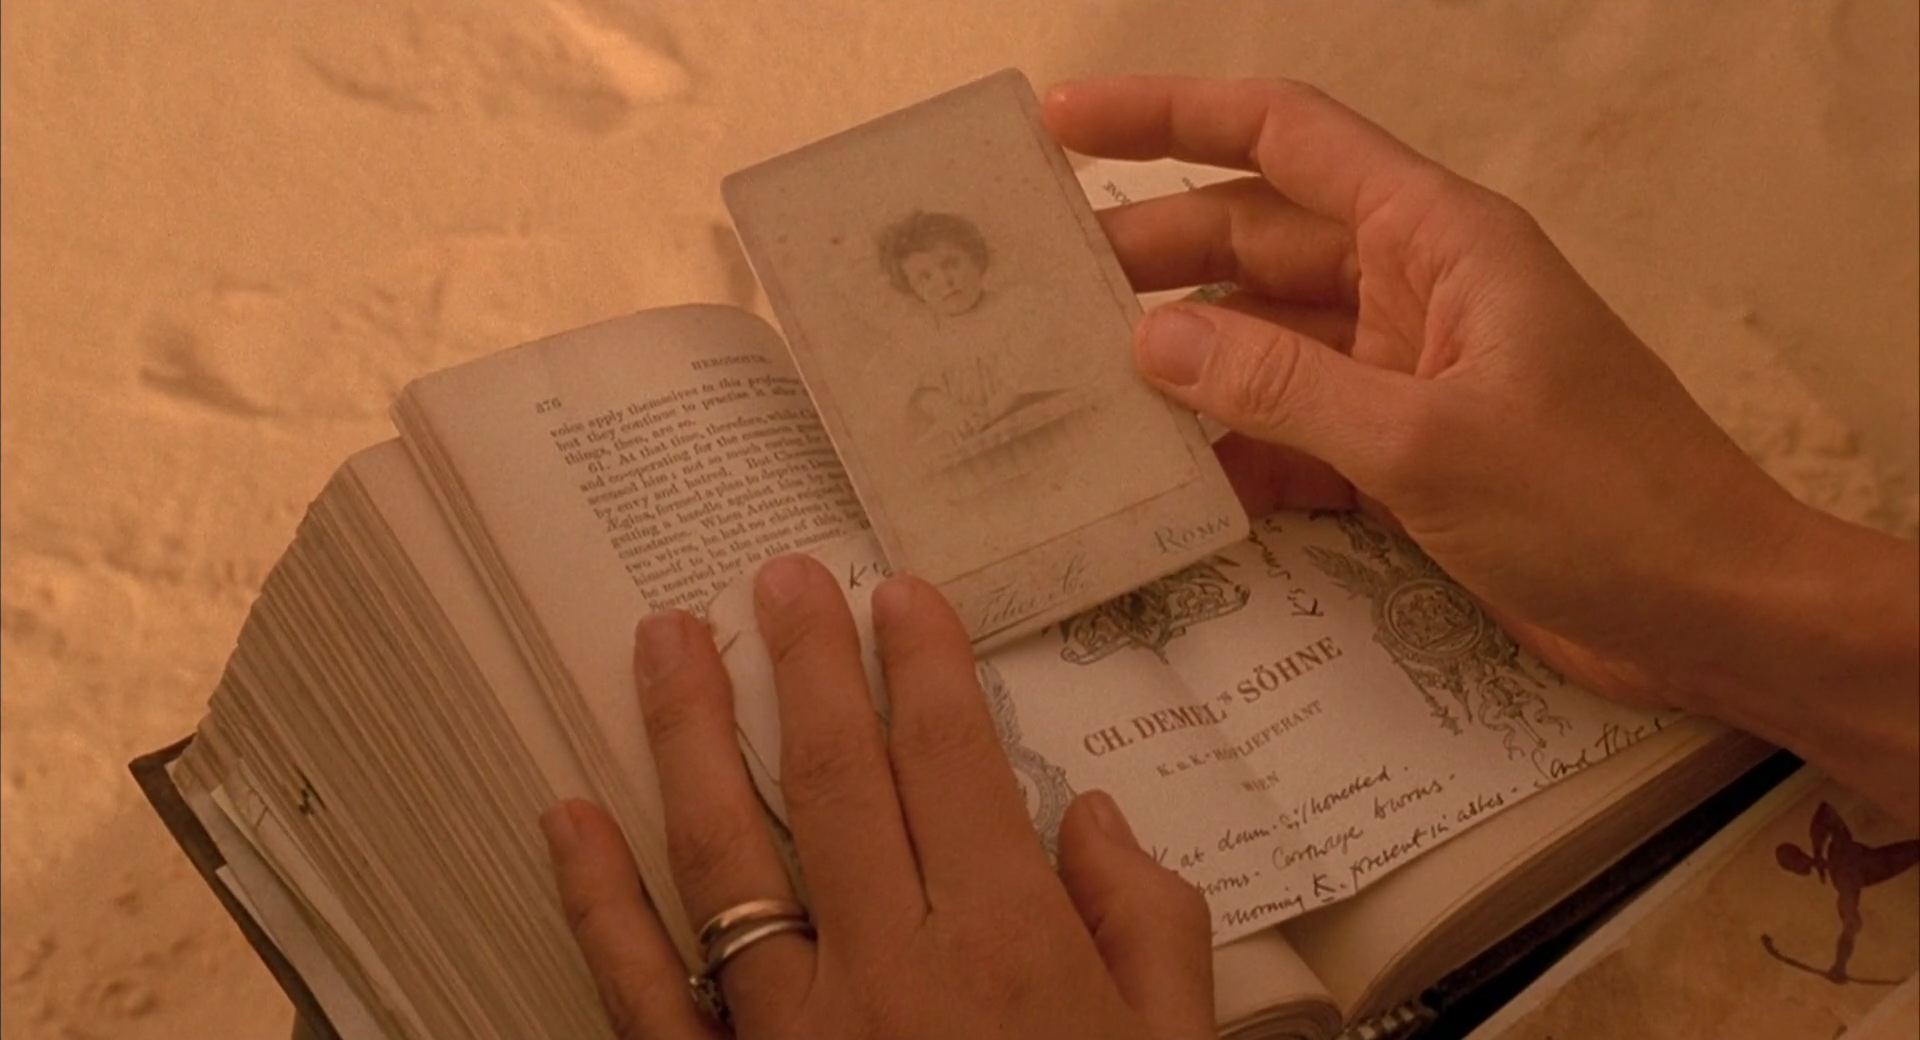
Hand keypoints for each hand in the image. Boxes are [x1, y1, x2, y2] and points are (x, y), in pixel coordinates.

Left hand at [542, 556, 1213, 1038]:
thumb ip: (1155, 932)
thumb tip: (1096, 820)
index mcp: (1007, 950)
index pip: (954, 767)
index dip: (926, 668)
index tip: (897, 594)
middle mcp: (888, 970)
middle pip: (835, 784)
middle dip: (808, 667)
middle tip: (780, 576)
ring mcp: (790, 1033)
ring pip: (725, 857)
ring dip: (689, 737)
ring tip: (665, 639)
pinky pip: (644, 992)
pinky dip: (598, 903)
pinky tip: (566, 818)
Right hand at [1044, 76, 1918, 826]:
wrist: (1711, 611)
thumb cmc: (1599, 499)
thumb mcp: (1426, 439)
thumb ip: (1280, 388)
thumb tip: (1150, 343)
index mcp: (1435, 238)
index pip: (1284, 139)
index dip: (1169, 117)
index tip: (1064, 122)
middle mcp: (1414, 289)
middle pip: (1255, 244)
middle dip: (1150, 257)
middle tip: (1033, 292)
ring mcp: (1407, 375)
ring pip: (1266, 345)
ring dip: (1183, 363)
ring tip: (1071, 387)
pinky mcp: (1406, 456)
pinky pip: (1295, 431)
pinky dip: (1234, 451)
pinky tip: (1162, 479)